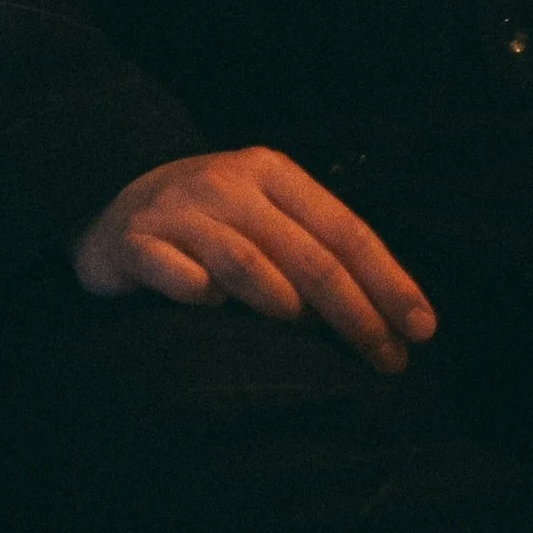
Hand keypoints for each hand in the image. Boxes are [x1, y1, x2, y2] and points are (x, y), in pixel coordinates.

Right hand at [70, 146, 437, 373]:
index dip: (388, 280)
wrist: (111, 199)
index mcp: (274, 174)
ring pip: (244, 260)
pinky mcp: (135, 242)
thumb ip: (311, 247)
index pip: (346, 229)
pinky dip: (196, 290)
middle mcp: (231, 186)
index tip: (422, 329)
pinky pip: (172, 271)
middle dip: (354, 311)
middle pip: (307, 253)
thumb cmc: (209, 219)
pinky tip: (212, 309)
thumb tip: (381, 313)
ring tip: (308, 331)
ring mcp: (181, 211)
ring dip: (282, 300)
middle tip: (387, 358)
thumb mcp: (263, 214)